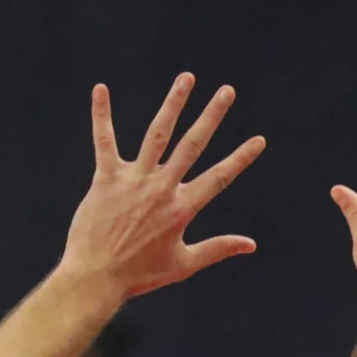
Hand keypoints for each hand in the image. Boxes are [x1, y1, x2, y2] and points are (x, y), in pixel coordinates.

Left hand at [58, 75, 267, 300]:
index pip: (219, 177)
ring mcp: (134, 180)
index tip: (259, 139)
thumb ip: (218, 248)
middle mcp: (161, 189)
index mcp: (182, 209)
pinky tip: (101, 89)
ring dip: (173, 104)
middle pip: (192, 145)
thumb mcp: (184, 264)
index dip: (241, 157)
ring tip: (186, 79)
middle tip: (227, 91)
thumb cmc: (141, 274)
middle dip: (212, 116)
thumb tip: (251, 244)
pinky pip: (104, 140)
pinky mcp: (106, 178)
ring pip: (157, 134)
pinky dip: (102, 115)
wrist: (97, 277)